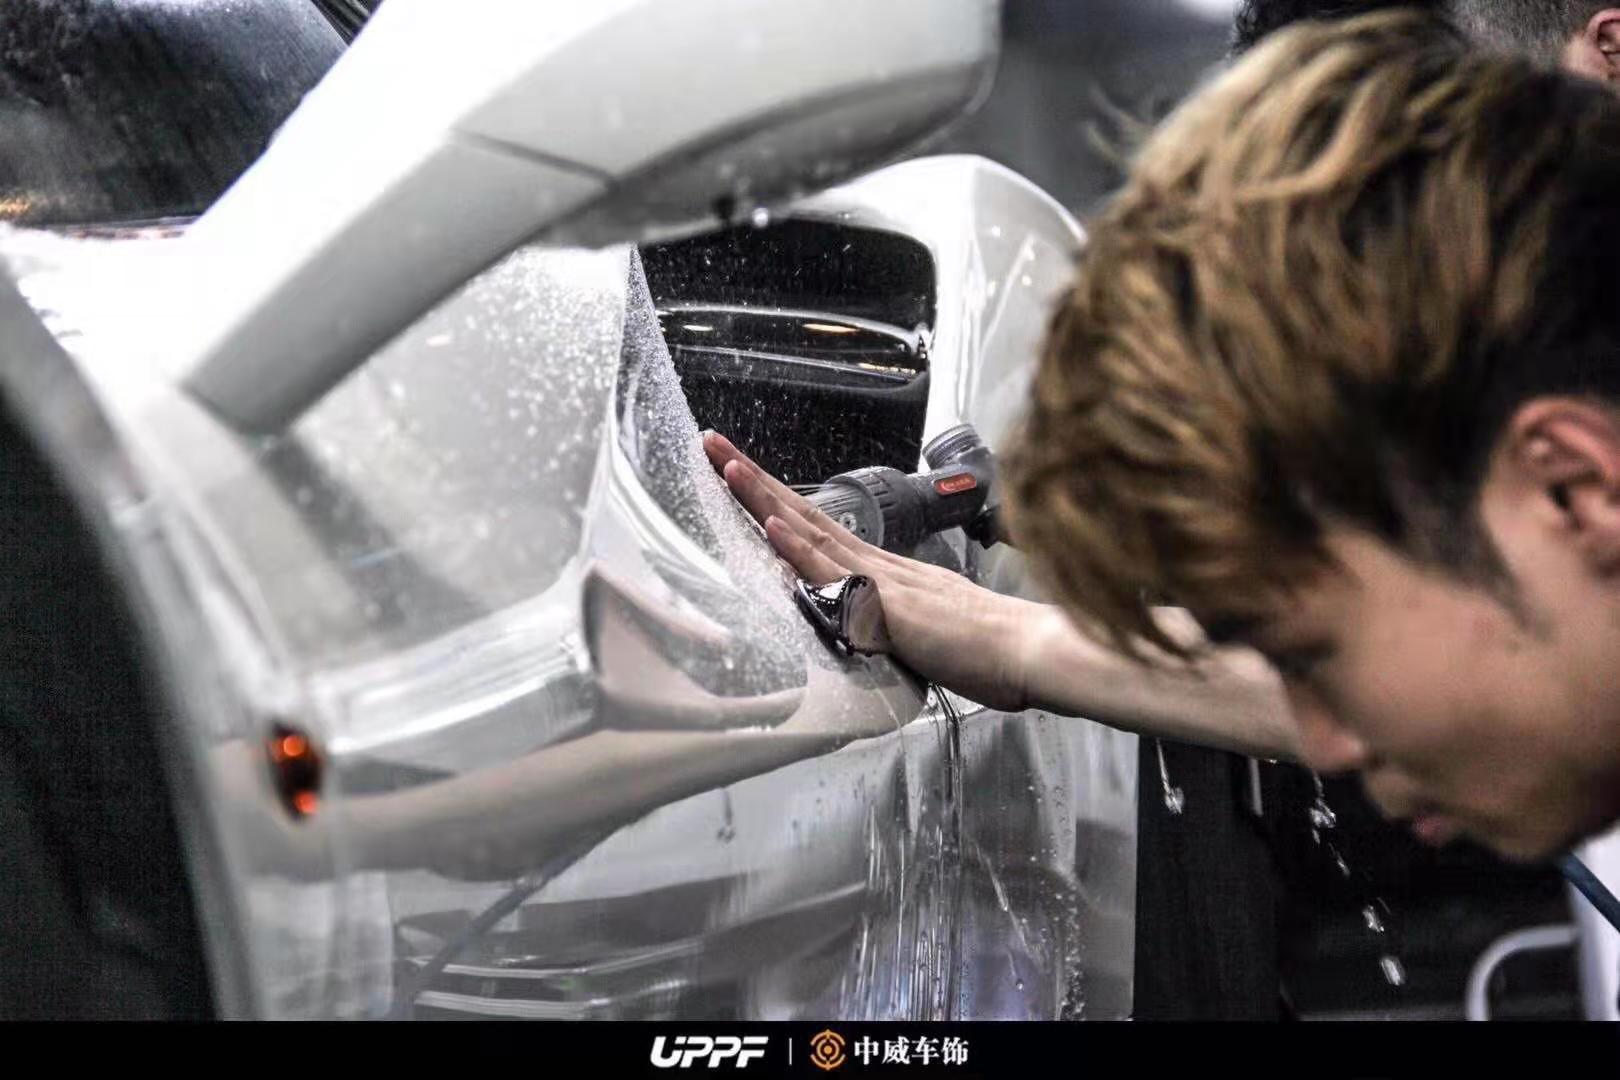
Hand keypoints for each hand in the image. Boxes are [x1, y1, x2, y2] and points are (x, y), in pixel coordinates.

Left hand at [702, 432, 1036, 710]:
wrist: (1033, 652)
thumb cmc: (990, 650)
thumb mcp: (925, 634)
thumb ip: (892, 625)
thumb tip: (869, 624)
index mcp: (885, 571)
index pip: (817, 527)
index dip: (777, 499)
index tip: (741, 473)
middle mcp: (879, 565)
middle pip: (804, 514)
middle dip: (755, 480)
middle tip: (713, 444)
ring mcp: (883, 581)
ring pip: (812, 531)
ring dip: (765, 498)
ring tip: (727, 468)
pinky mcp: (890, 606)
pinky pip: (838, 575)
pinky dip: (801, 548)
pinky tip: (772, 526)